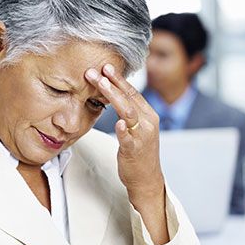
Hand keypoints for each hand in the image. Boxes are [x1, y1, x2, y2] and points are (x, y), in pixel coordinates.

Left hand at [86, 64, 168, 244]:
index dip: (118, 78)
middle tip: (96, 70)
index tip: (104, 66)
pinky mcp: (135, 151)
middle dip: (112, 82)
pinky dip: (124, 130)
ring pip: (129, 112)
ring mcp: (142, 136)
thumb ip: (127, 112)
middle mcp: (148, 122)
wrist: (146, 178)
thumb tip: (111, 94)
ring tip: (100, 84)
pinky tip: (118, 124)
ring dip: (114, 96)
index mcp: (147, 115)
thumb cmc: (138, 152)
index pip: (132, 92)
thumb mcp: (134, 128)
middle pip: (129, 97)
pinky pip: (129, 139)